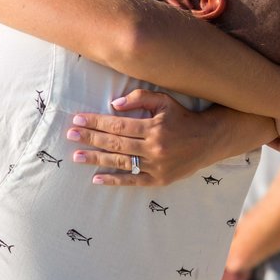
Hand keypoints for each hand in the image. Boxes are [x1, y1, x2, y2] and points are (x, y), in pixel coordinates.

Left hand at [65, 89, 214, 185]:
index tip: (78, 119)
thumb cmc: (183, 117)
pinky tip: (97, 178)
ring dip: (96, 159)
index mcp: (153, 127)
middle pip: (115, 143)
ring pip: (120, 162)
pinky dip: (114, 180)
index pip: (117, 125)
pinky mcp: (159, 179)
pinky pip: (132, 181)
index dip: (96, 122)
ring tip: (77, 156)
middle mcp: (153, 147)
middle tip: (70, 134)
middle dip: (90, 138)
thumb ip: (139, 99)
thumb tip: (114, 105)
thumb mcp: (164, 100)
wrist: (209, 139)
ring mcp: (156, 166)